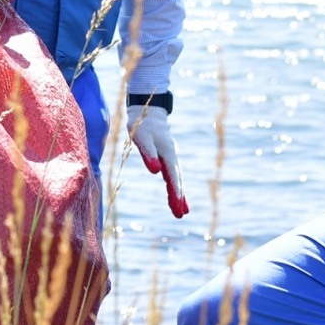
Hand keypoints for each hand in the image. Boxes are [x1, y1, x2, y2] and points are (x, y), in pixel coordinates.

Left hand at [129, 103, 188, 217]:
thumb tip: (155, 171)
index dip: (176, 192)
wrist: (147, 109)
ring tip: (182, 210)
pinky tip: (176, 194)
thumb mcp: (142, 138)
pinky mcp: (166, 156)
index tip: (179, 206)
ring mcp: (170, 156)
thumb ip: (148, 154)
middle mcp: (172, 155)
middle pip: (177, 179)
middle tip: (181, 215)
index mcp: (167, 152)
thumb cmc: (142, 123)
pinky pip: (172, 174)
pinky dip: (175, 185)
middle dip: (179, 197)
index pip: (173, 176)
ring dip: (179, 194)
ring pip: (176, 178)